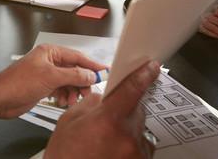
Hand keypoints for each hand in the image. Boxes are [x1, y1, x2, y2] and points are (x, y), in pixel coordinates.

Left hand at [0, 44, 106, 118]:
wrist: (0, 98)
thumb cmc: (17, 83)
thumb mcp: (50, 77)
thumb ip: (73, 75)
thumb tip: (90, 74)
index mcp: (50, 52)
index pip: (77, 57)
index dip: (91, 65)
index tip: (104, 71)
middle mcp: (49, 62)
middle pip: (74, 70)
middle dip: (81, 82)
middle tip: (88, 91)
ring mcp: (46, 75)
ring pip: (69, 82)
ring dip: (73, 91)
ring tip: (72, 99)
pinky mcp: (43, 87)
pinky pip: (61, 90)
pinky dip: (65, 96)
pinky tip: (63, 102)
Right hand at [45, 60, 159, 158]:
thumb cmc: (66, 158)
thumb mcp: (69, 122)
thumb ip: (90, 103)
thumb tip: (103, 96)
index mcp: (108, 120)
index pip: (133, 89)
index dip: (143, 75)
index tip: (151, 68)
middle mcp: (127, 137)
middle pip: (136, 109)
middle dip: (124, 110)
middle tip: (106, 121)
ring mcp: (136, 153)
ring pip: (139, 128)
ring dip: (127, 130)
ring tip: (106, 142)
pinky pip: (141, 146)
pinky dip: (130, 145)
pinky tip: (113, 151)